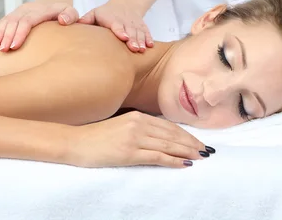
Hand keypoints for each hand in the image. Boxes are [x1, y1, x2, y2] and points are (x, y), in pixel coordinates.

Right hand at [0, 0, 78, 51]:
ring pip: (6, 20)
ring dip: (0, 32)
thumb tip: (62, 20)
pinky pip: (3, 20)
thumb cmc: (63, 12)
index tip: (14, 46)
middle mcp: (27, 9)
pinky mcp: (14, 14)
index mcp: (40, 10)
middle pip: (14, 22)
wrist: (53, 2)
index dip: (19, 33)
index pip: (27, 21)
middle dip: (7, 36)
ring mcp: (19, 11)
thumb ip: (71, 16)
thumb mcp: (72, 12)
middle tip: (3, 50)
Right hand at [68, 111, 213, 167]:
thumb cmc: (95, 136)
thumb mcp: (120, 125)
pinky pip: (157, 157)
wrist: (75, 143)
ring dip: (187, 151)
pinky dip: (173, 160)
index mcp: (137, 116)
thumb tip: (157, 136)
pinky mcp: (130, 153)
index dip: (186, 134)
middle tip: (206, 151)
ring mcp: (134, 138)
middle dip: (191, 143)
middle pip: (172, 135)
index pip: (168, 126)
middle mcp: (138, 124)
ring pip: (168, 145)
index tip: (198, 141)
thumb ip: (138, 127)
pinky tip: (184, 164)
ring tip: (200, 157)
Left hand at [78, 1, 153, 52]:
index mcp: (112, 19)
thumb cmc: (105, 13)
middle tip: (134, 48)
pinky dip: (149, 38)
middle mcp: (124, 21)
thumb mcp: (95, 13)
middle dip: (132, 39)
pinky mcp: (142, 26)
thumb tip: (71, 23)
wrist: (126, 4)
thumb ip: (86, 19)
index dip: (120, 30)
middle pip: (129, 30)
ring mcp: (134, 24)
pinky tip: (150, 46)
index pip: (116, 25)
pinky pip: (147, 32)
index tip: (123, 37)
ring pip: (139, 32)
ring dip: (141, 41)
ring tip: (142, 49)